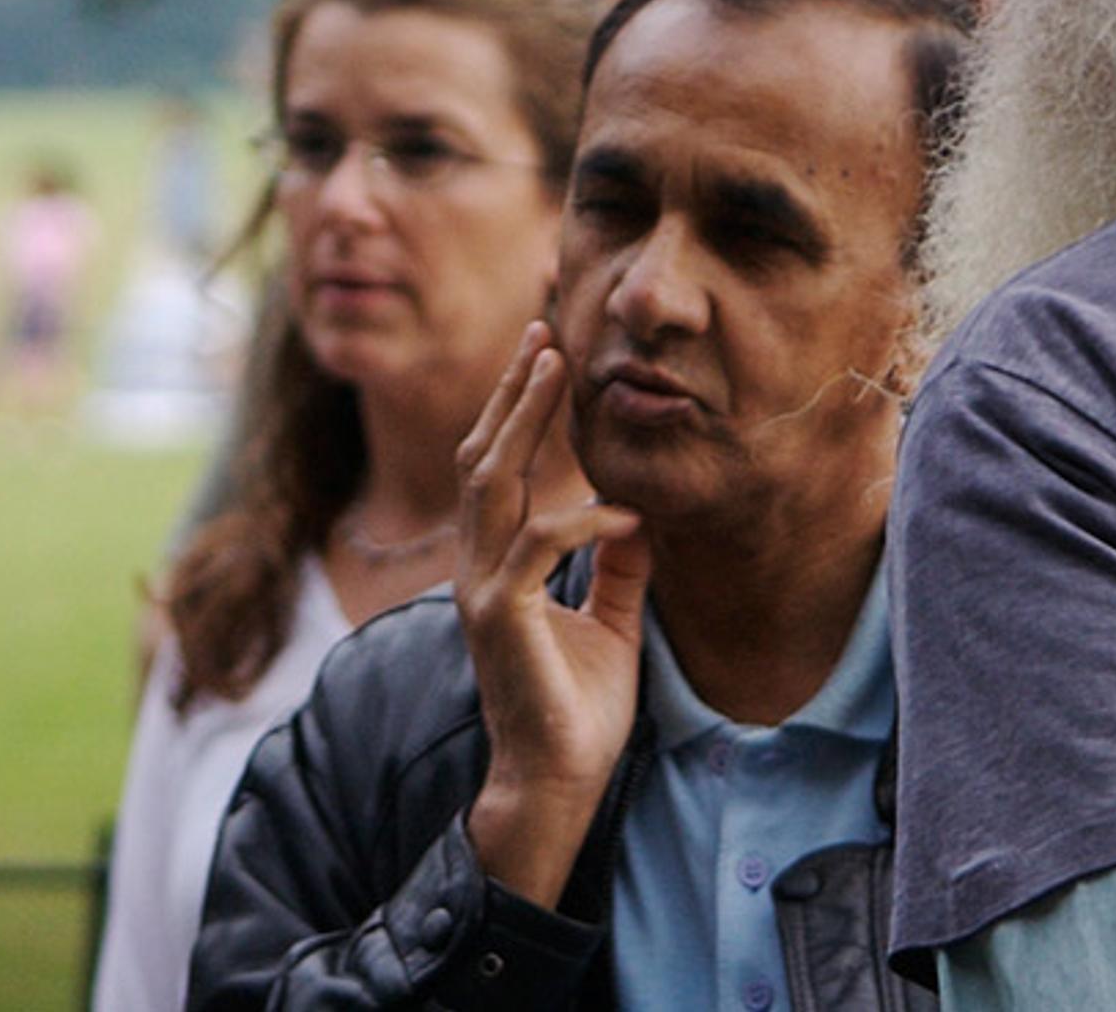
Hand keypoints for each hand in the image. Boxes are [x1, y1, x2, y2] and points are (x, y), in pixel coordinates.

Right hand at [454, 323, 647, 907]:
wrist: (558, 781)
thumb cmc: (579, 708)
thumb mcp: (611, 619)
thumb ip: (616, 566)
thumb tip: (637, 513)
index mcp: (496, 564)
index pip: (496, 468)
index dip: (516, 409)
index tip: (545, 353)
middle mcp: (477, 566)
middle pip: (483, 457)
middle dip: (513, 392)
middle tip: (543, 335)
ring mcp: (482, 589)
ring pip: (492, 483)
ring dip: (525, 422)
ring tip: (559, 373)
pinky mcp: (500, 618)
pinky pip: (536, 547)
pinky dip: (582, 520)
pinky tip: (626, 512)